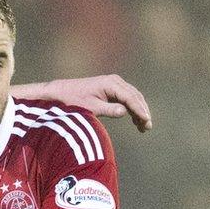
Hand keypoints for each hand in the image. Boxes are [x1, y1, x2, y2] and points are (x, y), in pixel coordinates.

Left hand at [13, 75, 151, 131]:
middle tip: (147, 127)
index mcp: (111, 84)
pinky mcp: (112, 89)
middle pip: (135, 97)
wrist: (61, 92)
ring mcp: (114, 84)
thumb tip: (125, 111)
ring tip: (143, 127)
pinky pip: (127, 98)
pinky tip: (135, 121)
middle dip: (143, 111)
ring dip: (139, 111)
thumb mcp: (90, 107)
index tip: (147, 121)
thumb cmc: (74, 100)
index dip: (140, 110)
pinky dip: (132, 109)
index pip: (131, 98)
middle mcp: (115, 81)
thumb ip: (108, 109)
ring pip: (133, 97)